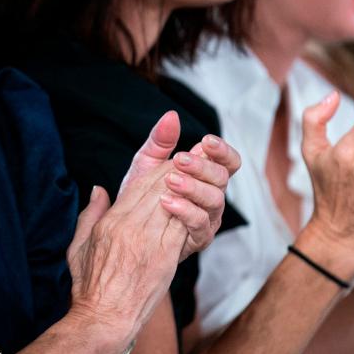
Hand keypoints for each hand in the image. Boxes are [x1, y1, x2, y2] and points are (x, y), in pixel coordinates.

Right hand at [65, 117, 198, 350]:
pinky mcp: (165, 257)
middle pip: (158, 188)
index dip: (157, 169)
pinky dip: (192, 211)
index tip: (170, 161)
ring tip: (199, 176)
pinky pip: (182, 225)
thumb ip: (90, 214)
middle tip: (191, 160)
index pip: (138, 185)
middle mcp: (130, 227)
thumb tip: (99, 189)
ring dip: (188, 187)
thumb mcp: (78, 245)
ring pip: (173, 202)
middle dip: (176, 172)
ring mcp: (148, 241)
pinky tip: (200, 203)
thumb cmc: (88, 287)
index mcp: (110, 222)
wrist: (104, 319)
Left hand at [115, 112, 240, 260]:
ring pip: (215, 200)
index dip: (222, 151)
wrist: (127, 234)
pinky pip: (200, 224)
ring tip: (171, 180)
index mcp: (205, 177)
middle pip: (222, 178)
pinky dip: (185, 211)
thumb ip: (160, 141)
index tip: (206, 141)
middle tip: (180, 159)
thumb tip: (171, 116)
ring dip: (194, 187)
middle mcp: (212, 196)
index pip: (227, 161)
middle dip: (202, 166)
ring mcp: (208, 218)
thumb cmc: (141, 197)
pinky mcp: (198, 238)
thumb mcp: (146, 165)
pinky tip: (167, 202)